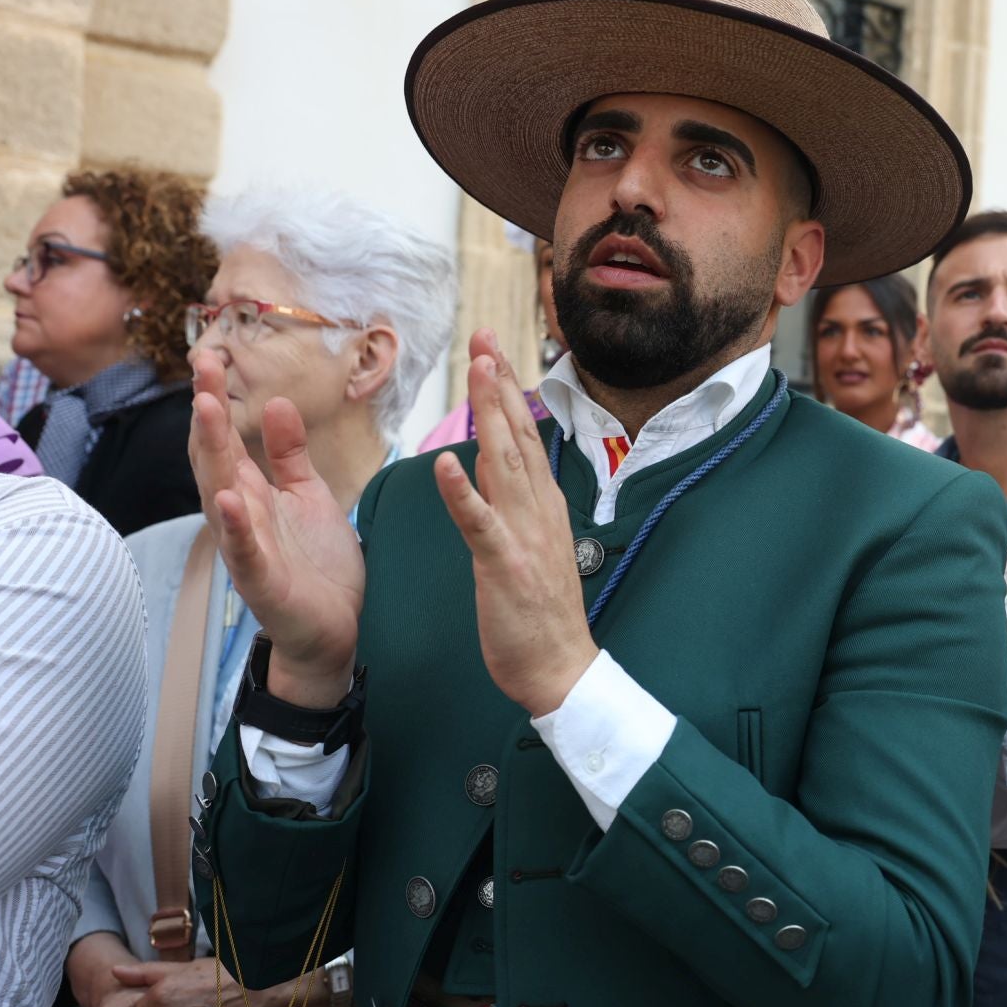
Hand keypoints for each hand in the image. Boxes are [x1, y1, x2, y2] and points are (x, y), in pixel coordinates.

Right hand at [190, 352, 362, 703]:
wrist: (336, 629)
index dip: (216, 400)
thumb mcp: (308, 496)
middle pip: (215, 457)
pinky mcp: (262, 582)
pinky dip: (235, 526)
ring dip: (213, 454)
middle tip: (203, 366)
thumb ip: (289, 454)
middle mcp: (242, 516)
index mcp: (253, 494)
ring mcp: (247, 548)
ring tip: (207, 412)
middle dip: (208, 413)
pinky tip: (230, 500)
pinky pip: (244, 551)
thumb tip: (275, 403)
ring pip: (221, 496)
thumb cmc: (318, 564)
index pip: (226, 440)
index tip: (211, 357)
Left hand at [435, 330, 597, 715]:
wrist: (560, 668)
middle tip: (485, 337)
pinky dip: (461, 492)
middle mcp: (537, 509)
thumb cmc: (541, 615)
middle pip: (517, 435)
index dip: (507, 390)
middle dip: (500, 384)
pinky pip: (479, 523)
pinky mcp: (504, 564)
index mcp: (542, 504)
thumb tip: (486, 470)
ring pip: (504, 463)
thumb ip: (511, 505)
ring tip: (478, 372)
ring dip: (490, 415)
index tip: (492, 349)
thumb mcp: (529, 547)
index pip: (523, 435)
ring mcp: (523, 534)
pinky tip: (446, 462)